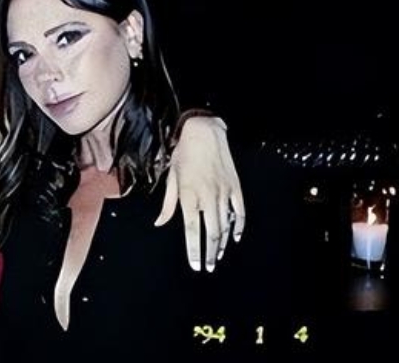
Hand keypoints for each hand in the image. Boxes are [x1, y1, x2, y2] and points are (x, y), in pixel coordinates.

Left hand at [155, 116, 244, 272]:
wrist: (204, 133)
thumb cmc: (183, 155)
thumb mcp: (171, 178)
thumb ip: (168, 204)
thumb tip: (160, 223)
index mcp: (188, 196)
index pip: (192, 231)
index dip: (194, 251)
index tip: (196, 265)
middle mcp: (207, 197)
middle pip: (210, 233)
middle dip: (209, 253)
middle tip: (208, 266)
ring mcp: (223, 193)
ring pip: (225, 225)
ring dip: (221, 243)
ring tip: (218, 255)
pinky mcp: (235, 187)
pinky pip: (239, 212)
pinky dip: (238, 226)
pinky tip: (234, 236)